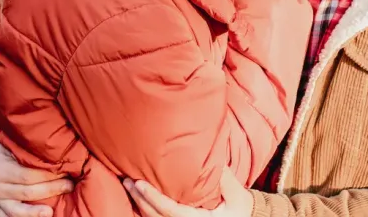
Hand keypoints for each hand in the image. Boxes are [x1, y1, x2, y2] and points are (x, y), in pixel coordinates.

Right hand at [0, 137, 73, 216]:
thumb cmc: (12, 145)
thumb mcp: (17, 143)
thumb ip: (33, 151)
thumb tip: (59, 155)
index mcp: (1, 169)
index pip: (28, 176)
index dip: (48, 175)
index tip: (65, 171)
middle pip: (27, 192)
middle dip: (51, 189)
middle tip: (69, 185)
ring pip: (18, 210)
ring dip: (36, 211)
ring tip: (51, 212)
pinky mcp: (1, 207)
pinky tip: (40, 215)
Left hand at [124, 169, 253, 216]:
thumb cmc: (240, 209)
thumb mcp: (236, 195)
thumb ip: (225, 179)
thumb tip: (214, 157)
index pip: (170, 212)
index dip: (153, 199)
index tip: (139, 185)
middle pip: (156, 216)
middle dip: (140, 199)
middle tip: (127, 181)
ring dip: (140, 203)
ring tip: (129, 185)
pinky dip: (147, 209)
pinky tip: (139, 196)